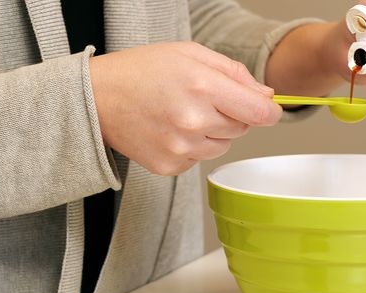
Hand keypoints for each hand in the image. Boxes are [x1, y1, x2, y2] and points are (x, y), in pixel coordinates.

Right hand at [89, 42, 281, 175]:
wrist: (96, 98)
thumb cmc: (141, 71)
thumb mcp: (190, 53)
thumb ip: (234, 72)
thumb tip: (266, 97)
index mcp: (202, 86)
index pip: (260, 112)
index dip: (270, 111)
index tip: (267, 109)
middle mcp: (192, 121)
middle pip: (242, 128)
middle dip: (232, 114)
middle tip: (202, 99)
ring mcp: (179, 148)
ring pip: (222, 146)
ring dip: (212, 132)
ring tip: (183, 114)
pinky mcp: (168, 166)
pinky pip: (198, 160)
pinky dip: (191, 147)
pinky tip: (170, 130)